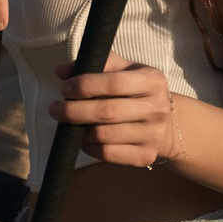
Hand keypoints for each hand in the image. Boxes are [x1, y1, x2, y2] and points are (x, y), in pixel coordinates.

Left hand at [52, 55, 176, 167]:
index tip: (64, 88)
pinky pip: (109, 154)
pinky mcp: (146, 156)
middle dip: (74, 111)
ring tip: (70, 125)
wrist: (168, 125)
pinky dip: (90, 148)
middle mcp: (156, 108)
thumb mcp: (125, 71)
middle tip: (54, 109)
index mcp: (152, 81)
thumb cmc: (137, 93)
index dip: (85, 85)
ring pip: (105, 135)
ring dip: (80, 131)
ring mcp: (153, 134)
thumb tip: (61, 70)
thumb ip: (96, 65)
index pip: (114, 82)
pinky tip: (84, 140)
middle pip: (107, 111)